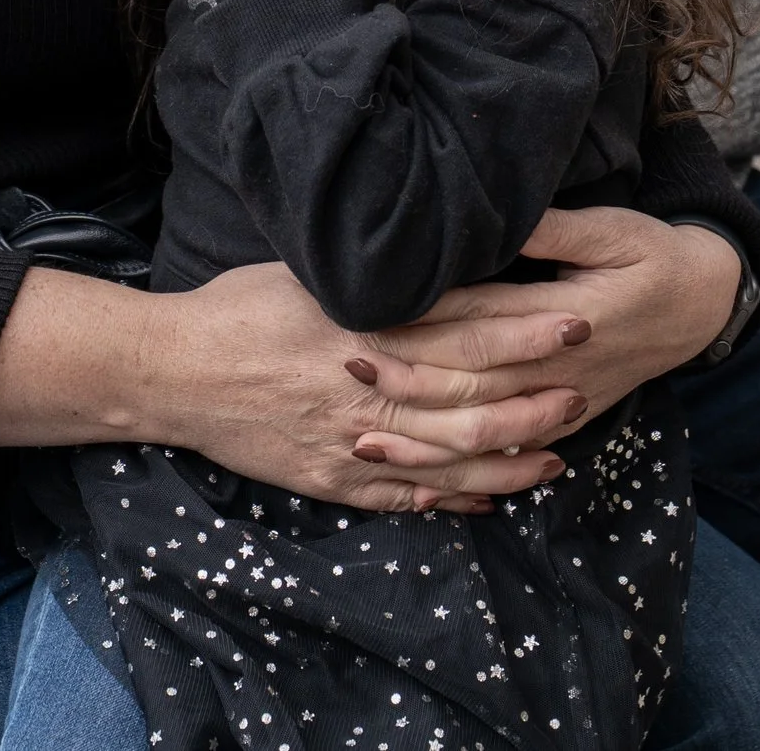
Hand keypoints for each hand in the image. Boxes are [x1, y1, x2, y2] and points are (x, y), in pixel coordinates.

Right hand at [0, 261, 584, 514]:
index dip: (523, 328)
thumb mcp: (307, 272)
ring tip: (558, 452)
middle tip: (585, 390)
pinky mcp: (333, 480)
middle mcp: (367, 388)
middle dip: (533, 397)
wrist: (174, 371)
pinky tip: (491, 496)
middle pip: (469, 399)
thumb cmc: (239, 307)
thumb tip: (434, 260)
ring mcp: (351, 442)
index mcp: (364, 328)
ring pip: (448, 458)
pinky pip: (406, 499)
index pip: (463, 329)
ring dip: (509, 456)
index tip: (573, 320)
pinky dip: (454, 500)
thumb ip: (371, 276)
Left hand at [350, 207, 743, 501]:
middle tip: (349, 368)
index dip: (425, 319)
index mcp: (565, 319)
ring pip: (485, 430)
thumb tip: (499, 218)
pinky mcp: (565, 418)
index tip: (370, 312)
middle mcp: (558, 370)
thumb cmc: (651, 256)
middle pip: (471, 382)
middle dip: (408, 379)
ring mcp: (562, 402)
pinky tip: (426, 481)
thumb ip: (553, 229)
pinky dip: (467, 471)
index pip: (481, 321)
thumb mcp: (612, 230)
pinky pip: (510, 455)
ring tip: (367, 437)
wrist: (701, 305)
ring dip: (426, 437)